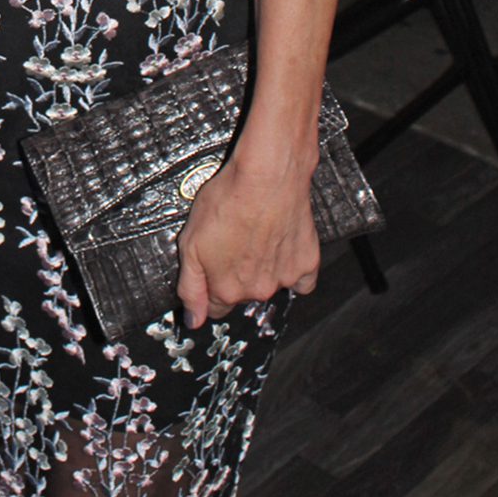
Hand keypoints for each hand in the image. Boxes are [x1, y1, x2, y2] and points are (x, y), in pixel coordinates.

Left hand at [175, 153, 320, 329]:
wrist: (268, 176)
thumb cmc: (228, 201)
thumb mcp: (190, 243)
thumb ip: (190, 287)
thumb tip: (193, 320)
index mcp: (226, 289)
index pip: (215, 307)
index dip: (210, 287)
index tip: (212, 267)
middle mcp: (257, 290)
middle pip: (242, 294)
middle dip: (235, 275)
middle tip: (234, 242)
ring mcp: (285, 279)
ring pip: (270, 285)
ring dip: (263, 270)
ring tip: (257, 236)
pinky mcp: (307, 263)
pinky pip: (301, 279)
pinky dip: (292, 267)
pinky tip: (282, 246)